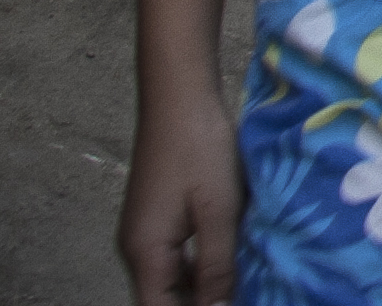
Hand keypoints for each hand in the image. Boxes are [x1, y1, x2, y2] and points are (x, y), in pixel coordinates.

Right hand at [116, 92, 241, 305]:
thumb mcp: (217, 211)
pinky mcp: (157, 215)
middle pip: (164, 299)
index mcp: (145, 253)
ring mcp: (145, 231)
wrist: (179, 96)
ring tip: (242, 285)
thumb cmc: (199, 149)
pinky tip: (232, 260)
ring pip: (172, 279)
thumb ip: (217, 266)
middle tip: (244, 295)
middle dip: (200, 304)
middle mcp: (137, 248)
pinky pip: (176, 256)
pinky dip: (200, 265)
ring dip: (202, 287)